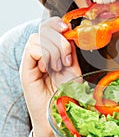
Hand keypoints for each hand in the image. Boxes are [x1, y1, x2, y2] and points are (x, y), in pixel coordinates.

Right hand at [20, 17, 81, 136]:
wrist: (59, 113)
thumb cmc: (66, 93)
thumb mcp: (74, 67)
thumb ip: (71, 50)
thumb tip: (71, 34)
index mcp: (51, 49)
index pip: (49, 26)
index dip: (57, 23)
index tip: (67, 28)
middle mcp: (40, 52)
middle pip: (44, 28)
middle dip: (59, 39)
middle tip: (66, 58)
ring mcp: (31, 60)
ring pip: (38, 37)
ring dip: (54, 50)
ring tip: (58, 67)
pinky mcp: (26, 69)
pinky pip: (32, 49)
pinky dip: (44, 56)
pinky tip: (48, 69)